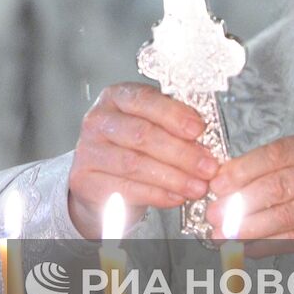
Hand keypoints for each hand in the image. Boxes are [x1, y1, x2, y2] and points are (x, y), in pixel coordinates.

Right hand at [68, 83, 218, 239]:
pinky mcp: (86, 180)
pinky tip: (177, 196)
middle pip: (142, 134)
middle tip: (207, 166)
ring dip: (173, 177)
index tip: (198, 129)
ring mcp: (88, 150)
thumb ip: (172, 127)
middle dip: (181, 152)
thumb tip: (204, 139)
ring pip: (135, 164)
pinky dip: (157, 194)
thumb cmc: (131, 147)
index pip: (144, 100)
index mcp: (116, 97)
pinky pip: (126, 189)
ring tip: (197, 186)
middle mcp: (98, 120)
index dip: (174, 115)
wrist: (100, 180)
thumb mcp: (150, 126)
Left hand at [204, 134, 293, 261]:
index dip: (243, 168)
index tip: (217, 183)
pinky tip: (247, 248)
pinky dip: (266, 245)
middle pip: (279, 185)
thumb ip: (275, 171)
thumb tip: (225, 184)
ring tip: (223, 234)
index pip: (277, 153)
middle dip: (240, 202)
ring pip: (285, 216)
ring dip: (247, 228)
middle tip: (214, 213)